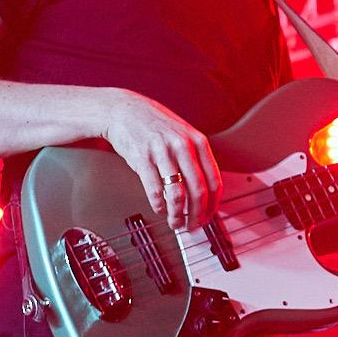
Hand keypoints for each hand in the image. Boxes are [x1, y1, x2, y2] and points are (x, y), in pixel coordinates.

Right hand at [98, 90, 221, 230]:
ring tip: (175, 222)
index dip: (213, 205)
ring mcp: (162, 152)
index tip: (209, 216)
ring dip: (177, 214)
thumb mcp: (182, 135)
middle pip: (198, 191)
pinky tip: (159, 209)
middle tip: (193, 226)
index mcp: (197, 142)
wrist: (124, 110)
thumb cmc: (153, 124)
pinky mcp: (142, 159)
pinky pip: (155, 190)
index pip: (214, 180)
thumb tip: (203, 191)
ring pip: (177, 194)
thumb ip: (195, 159)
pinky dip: (159, 205)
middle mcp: (182, 146)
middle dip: (198, 215)